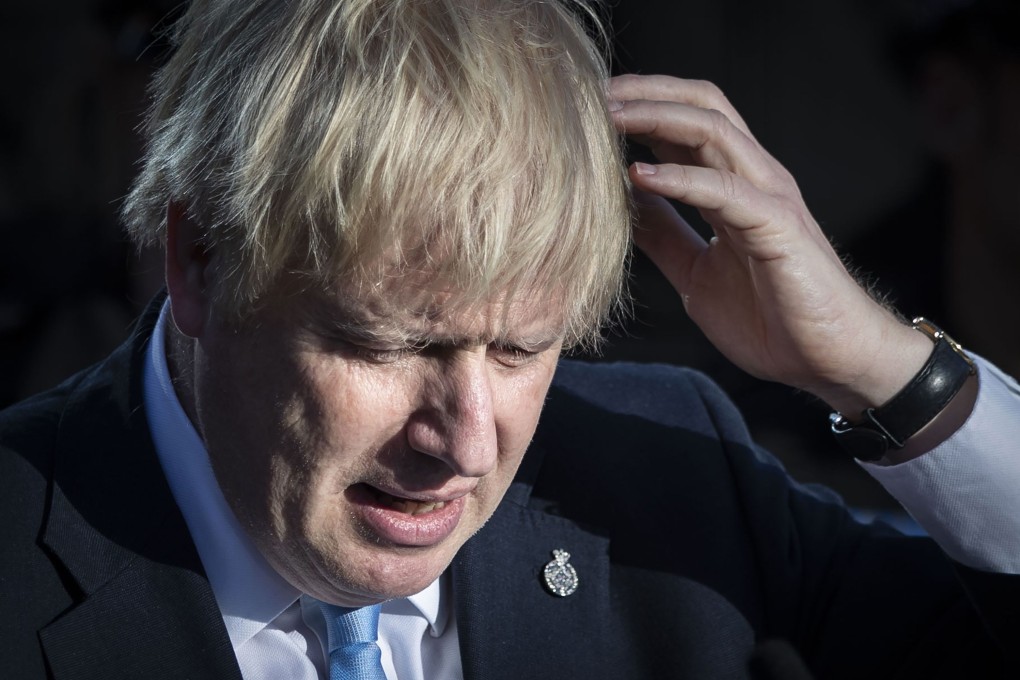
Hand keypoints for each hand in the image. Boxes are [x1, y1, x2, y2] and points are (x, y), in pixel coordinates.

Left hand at [607, 74, 931, 415]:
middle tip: (592, 95)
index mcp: (733, 186)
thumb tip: (624, 207)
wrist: (829, 360)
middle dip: (645, 92)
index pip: (685, 123)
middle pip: (700, 106)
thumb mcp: (695, 274)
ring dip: (656, 118)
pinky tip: (639, 175)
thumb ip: (665, 237)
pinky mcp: (778, 226)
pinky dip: (680, 179)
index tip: (586, 110)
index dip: (639, 108)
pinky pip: (725, 191)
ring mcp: (769, 197)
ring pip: (713, 131)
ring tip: (609, 118)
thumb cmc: (771, 319)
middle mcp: (753, 179)